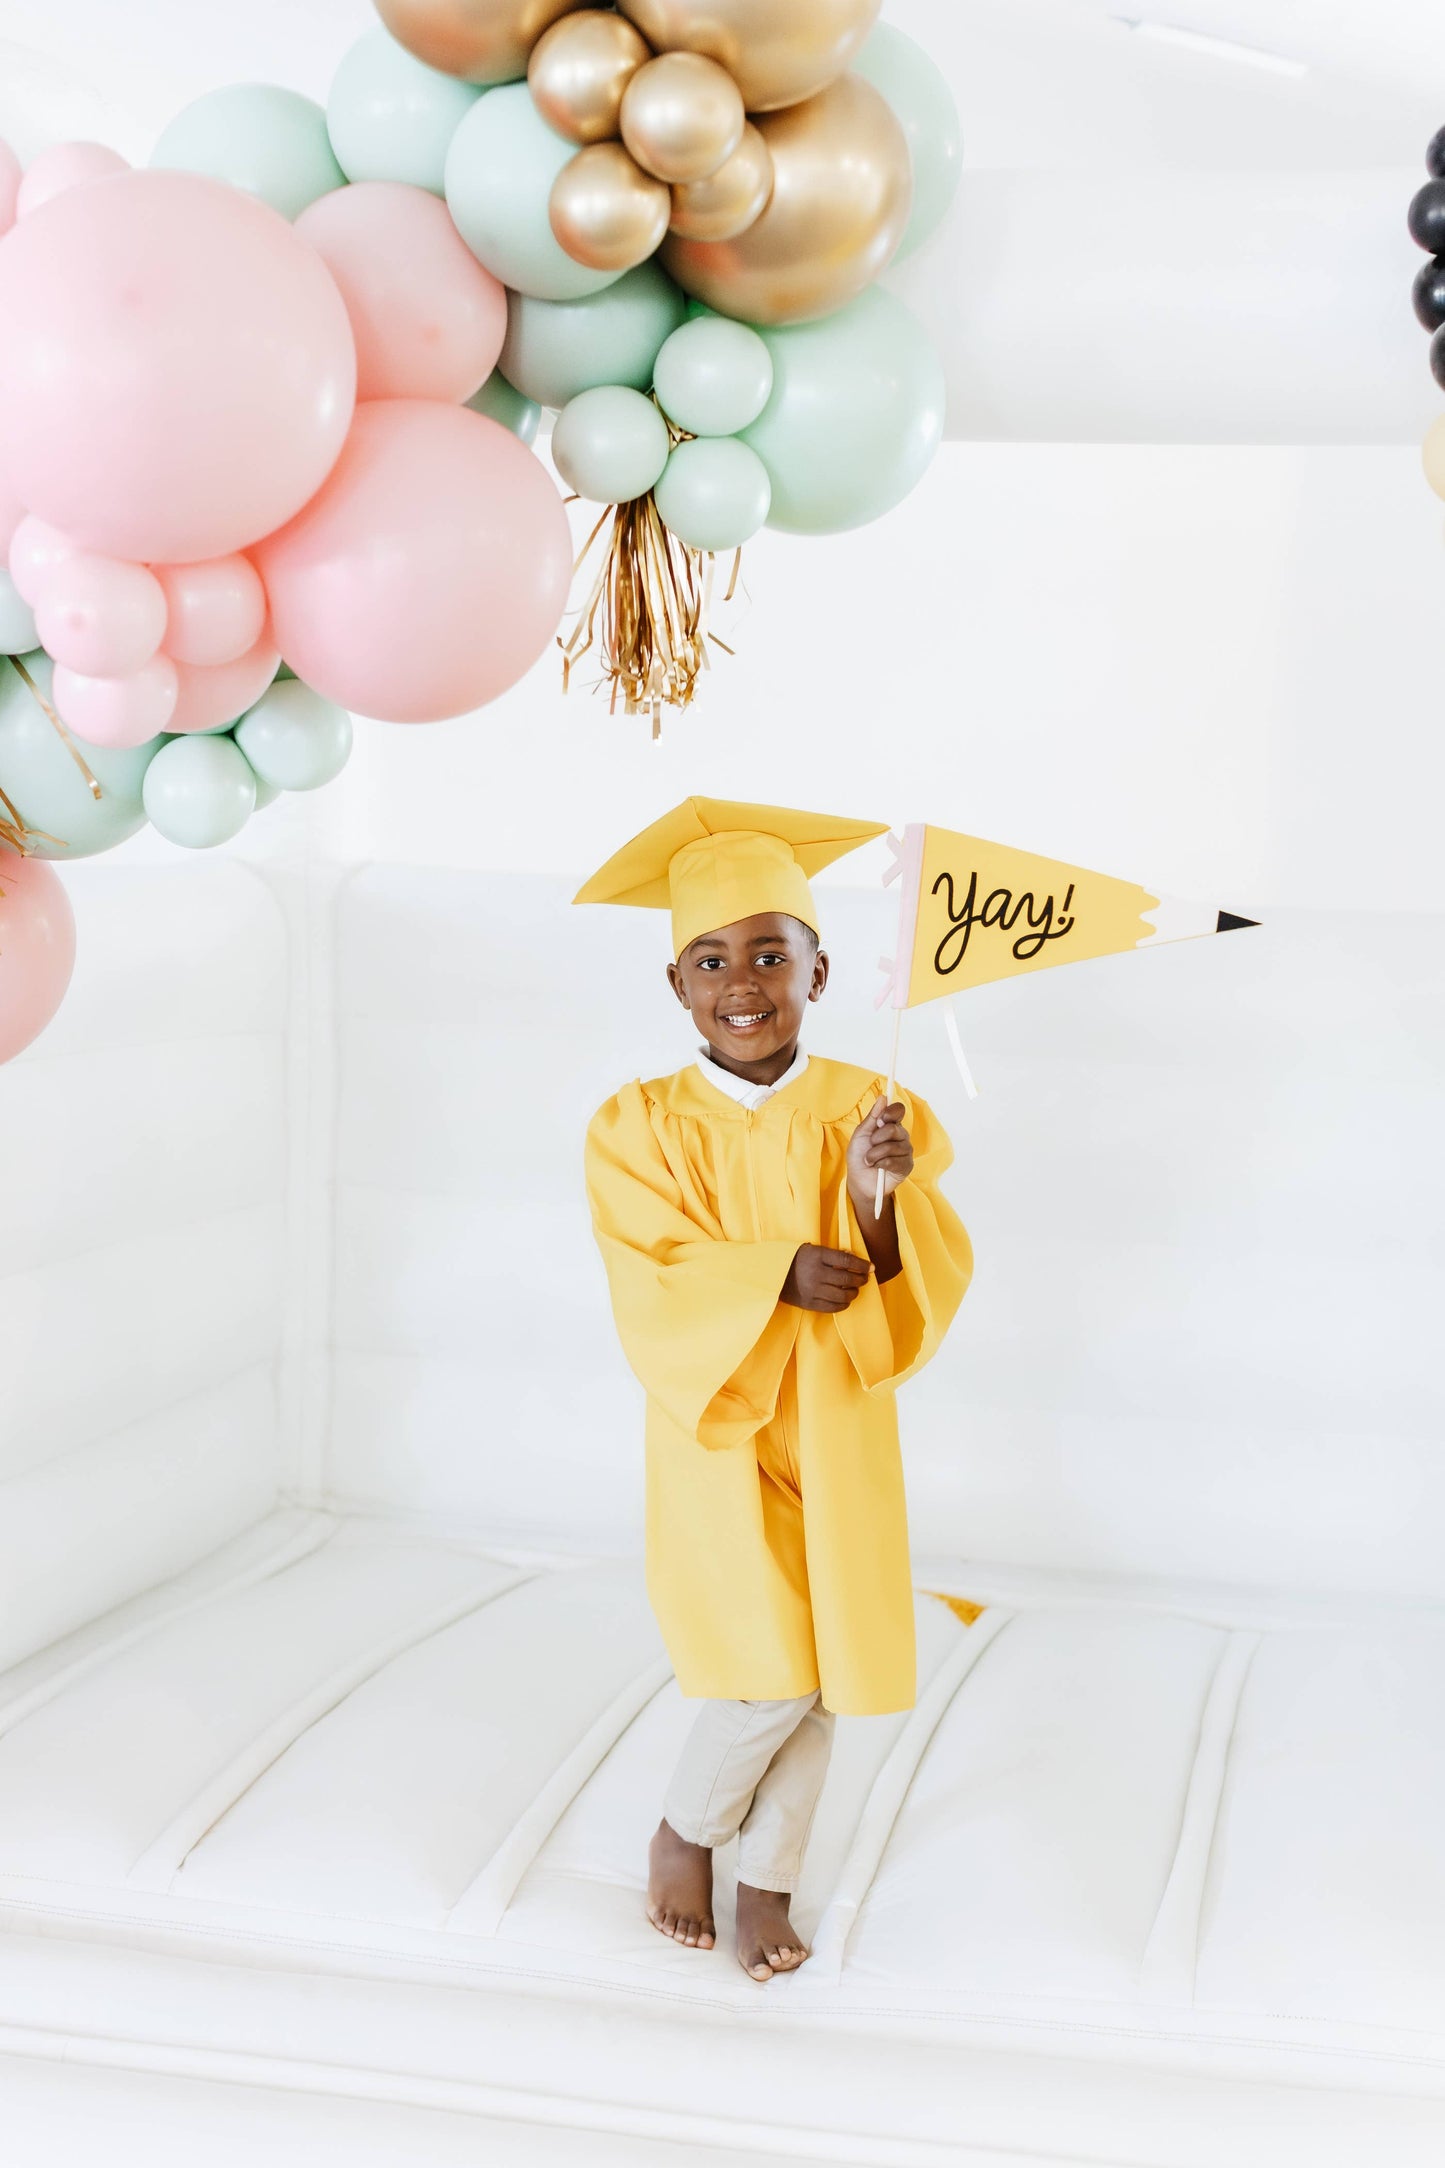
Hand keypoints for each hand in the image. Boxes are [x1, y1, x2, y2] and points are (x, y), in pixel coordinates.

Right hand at [781, 1244, 871, 1311]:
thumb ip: (832, 1254)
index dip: (862, 1265)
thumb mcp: (811, 1250)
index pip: (846, 1260)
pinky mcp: (809, 1303)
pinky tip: (845, 1300)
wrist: (770, 1275)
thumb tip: (852, 1257)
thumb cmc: (794, 1259)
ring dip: (854, 1292)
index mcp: (817, 1255)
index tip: (871, 1267)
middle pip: (847, 1278)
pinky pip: (832, 1307)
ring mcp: (812, 1290)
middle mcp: (816, 1273)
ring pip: (842, 1294)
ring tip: (855, 1289)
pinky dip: (843, 1304)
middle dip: (860, 1279)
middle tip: (865, 1278)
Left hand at [846, 1098, 913, 1212]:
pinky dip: (880, 1164)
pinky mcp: (906, 1166)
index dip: (890, 1113)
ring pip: (891, 1147)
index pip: (898, 1111)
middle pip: (894, 1129)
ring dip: (874, 1155)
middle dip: (876, 1138)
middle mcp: (901, 1136)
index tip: (880, 1120)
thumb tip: (883, 1097)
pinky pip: (893, 1161)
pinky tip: (878, 1168)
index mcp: (891, 1125)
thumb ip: (873, 1116)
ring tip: (870, 1160)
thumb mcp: (861, 1133)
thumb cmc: (859, 1155)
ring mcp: (905, 1151)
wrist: (859, 1180)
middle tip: (870, 1146)